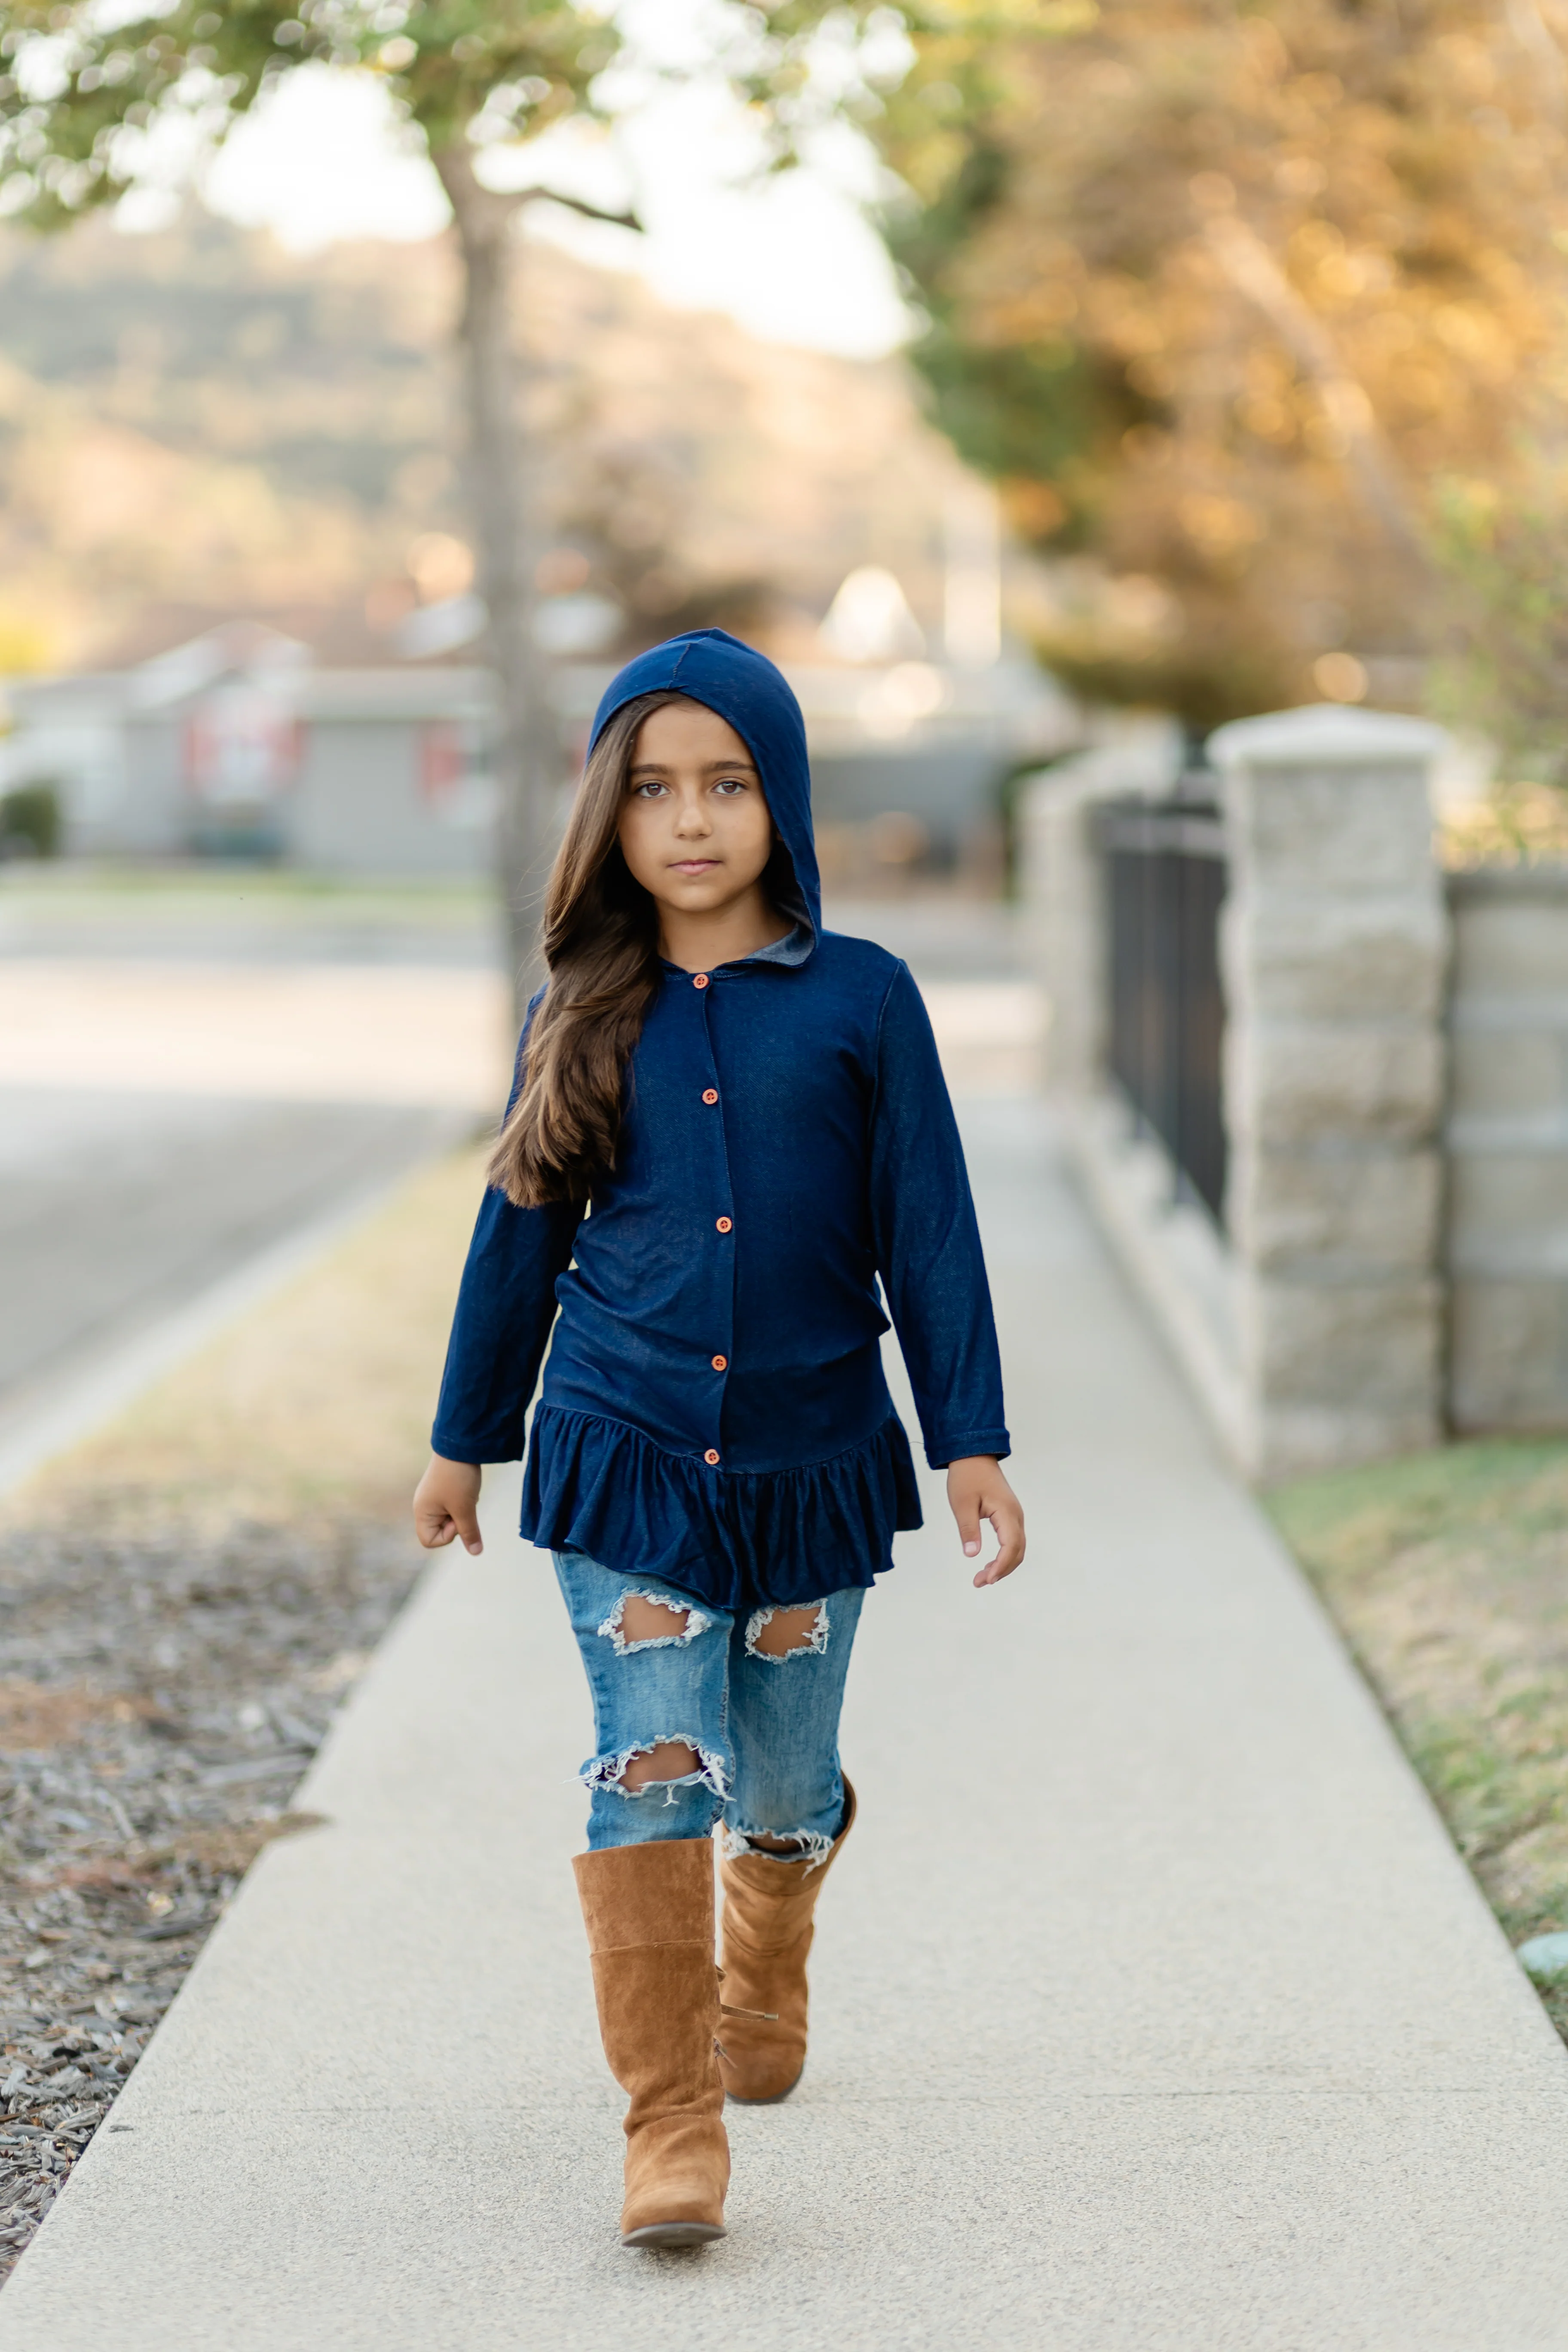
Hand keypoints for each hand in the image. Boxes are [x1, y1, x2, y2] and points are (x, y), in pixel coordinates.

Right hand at [413, 1455, 483, 1554]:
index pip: (429, 1541)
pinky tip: (466, 1488)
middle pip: (440, 1530)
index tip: (457, 1519)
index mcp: (421, 1512)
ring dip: (461, 1511)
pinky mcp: (442, 1489)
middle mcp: (423, 1506)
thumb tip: (476, 1553)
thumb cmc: (458, 1478)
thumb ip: (469, 1532)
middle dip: (456, 1522)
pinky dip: (462, 1502)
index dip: (447, 1536)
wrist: (459, 1445)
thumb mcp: (465, 1508)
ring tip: (465, 1494)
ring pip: (449, 1518)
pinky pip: (453, 1505)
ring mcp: (432, 1497)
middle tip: (463, 1505)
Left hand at [946, 1456, 1024, 1587]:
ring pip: (1017, 1548)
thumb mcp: (962, 1504)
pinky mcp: (1009, 1515)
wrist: (974, 1455)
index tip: (987, 1579)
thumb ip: (968, 1529)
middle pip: (1017, 1551)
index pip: (1010, 1546)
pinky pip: (1013, 1540)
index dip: (1001, 1566)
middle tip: (979, 1582)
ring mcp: (1015, 1515)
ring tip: (983, 1577)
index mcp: (1006, 1512)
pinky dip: (1004, 1555)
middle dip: (1001, 1570)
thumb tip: (971, 1555)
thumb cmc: (966, 1477)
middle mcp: (1016, 1515)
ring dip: (1003, 1565)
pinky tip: (989, 1563)